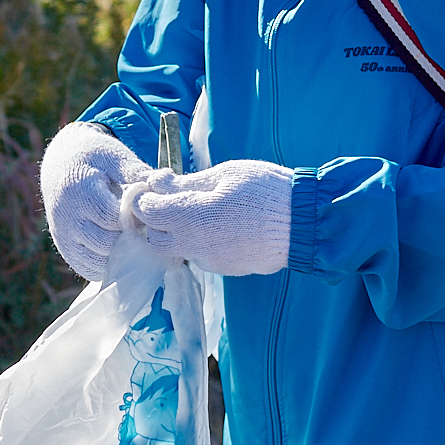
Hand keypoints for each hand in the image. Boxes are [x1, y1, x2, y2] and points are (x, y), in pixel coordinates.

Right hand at [41, 122, 161, 281]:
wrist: (61, 162)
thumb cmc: (94, 157)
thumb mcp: (116, 157)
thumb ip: (138, 174)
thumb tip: (163, 189)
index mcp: (79, 191)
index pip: (112, 218)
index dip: (135, 219)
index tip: (145, 211)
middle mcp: (66, 217)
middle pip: (106, 243)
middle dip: (130, 239)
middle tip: (142, 227)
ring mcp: (62, 236)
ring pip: (98, 262)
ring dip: (120, 255)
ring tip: (131, 236)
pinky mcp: (64, 249)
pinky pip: (88, 269)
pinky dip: (107, 264)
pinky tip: (119, 248)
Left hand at [125, 159, 294, 276]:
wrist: (302, 224)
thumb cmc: (264, 191)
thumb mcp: (223, 174)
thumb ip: (185, 182)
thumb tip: (157, 182)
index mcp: (188, 217)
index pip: (145, 211)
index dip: (142, 197)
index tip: (152, 187)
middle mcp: (193, 245)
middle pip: (154, 239)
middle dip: (155, 221)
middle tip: (171, 200)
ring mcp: (209, 261)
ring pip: (178, 249)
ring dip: (179, 233)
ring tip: (204, 211)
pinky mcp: (224, 269)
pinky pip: (201, 255)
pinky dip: (202, 242)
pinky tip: (223, 226)